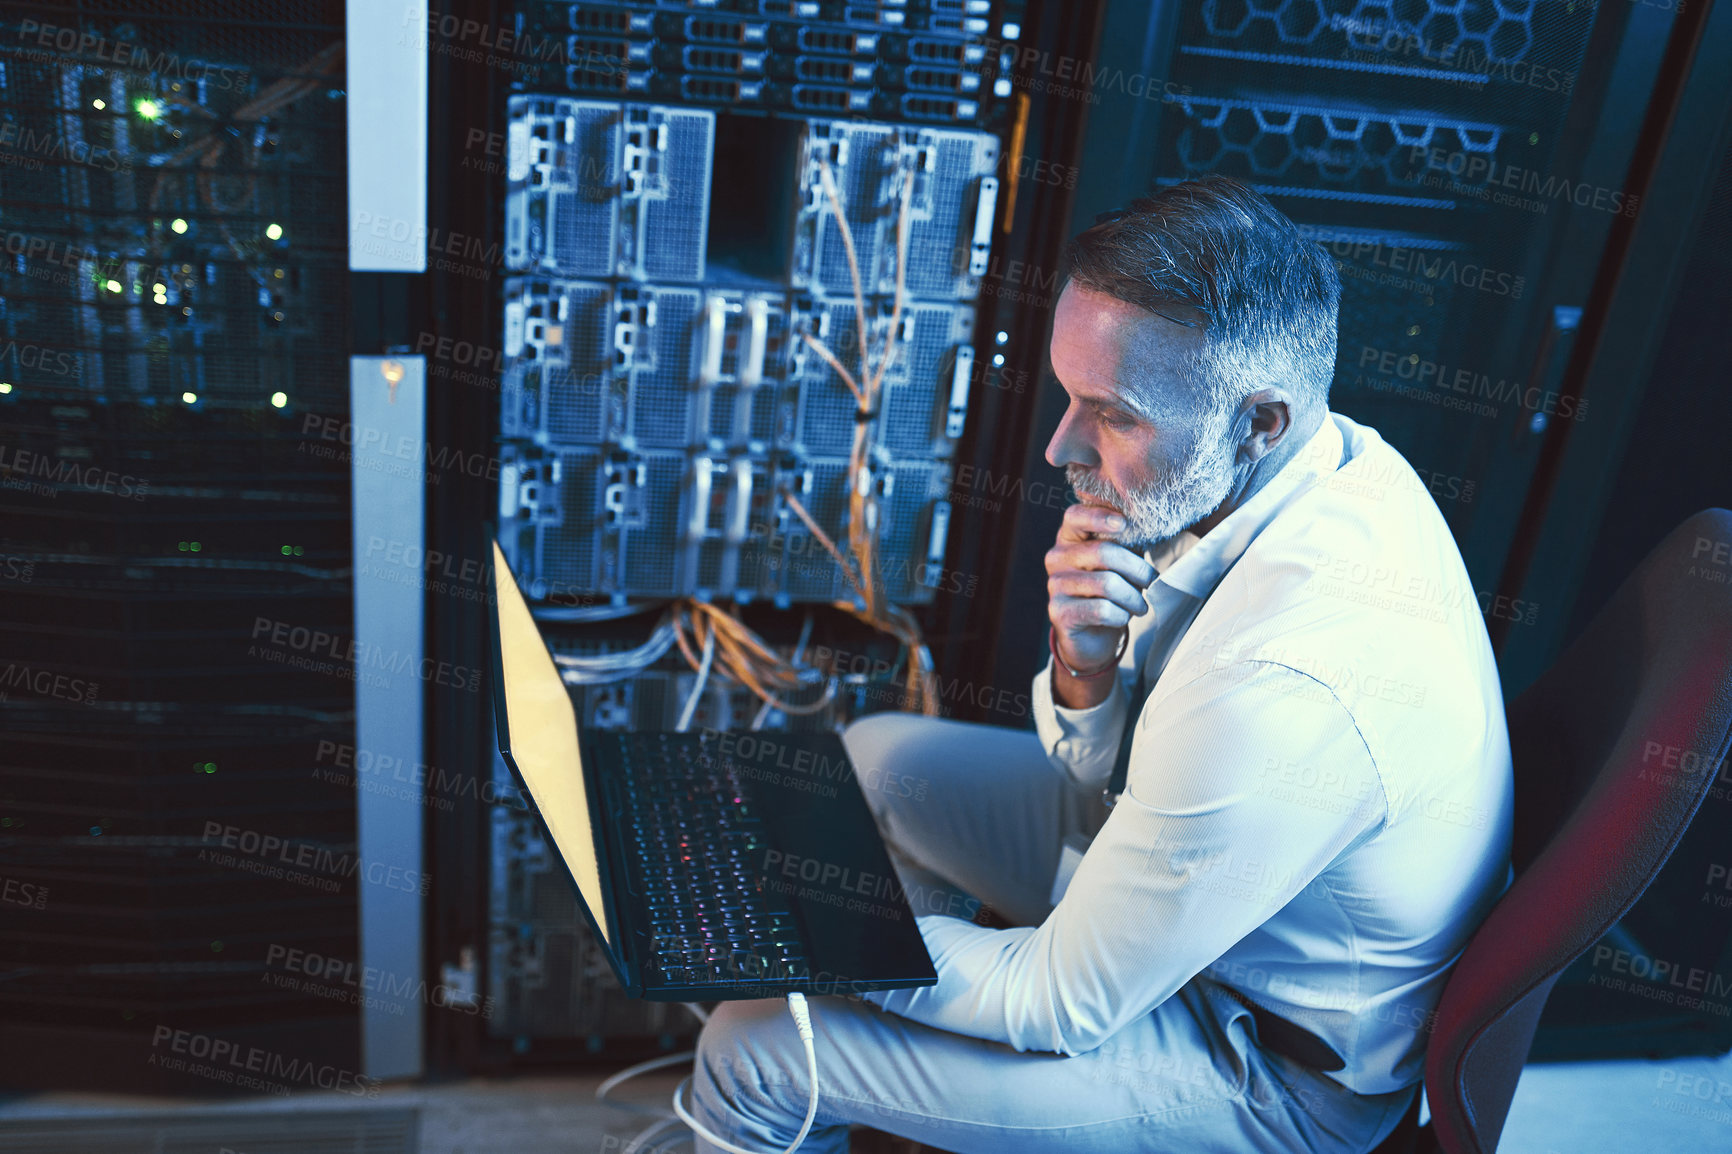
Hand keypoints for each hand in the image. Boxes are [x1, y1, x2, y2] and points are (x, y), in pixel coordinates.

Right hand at [1045, 503, 1155, 677]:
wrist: (1093, 634)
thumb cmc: (1110, 590)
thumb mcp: (1120, 561)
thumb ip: (1127, 542)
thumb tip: (1148, 526)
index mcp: (1069, 537)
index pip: (1075, 516)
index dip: (1100, 516)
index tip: (1124, 524)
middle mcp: (1057, 557)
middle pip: (1103, 552)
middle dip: (1137, 569)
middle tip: (1151, 581)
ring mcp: (1055, 585)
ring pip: (1106, 583)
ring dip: (1133, 597)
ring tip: (1140, 605)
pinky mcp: (1058, 612)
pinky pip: (1101, 609)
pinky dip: (1120, 615)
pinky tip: (1122, 617)